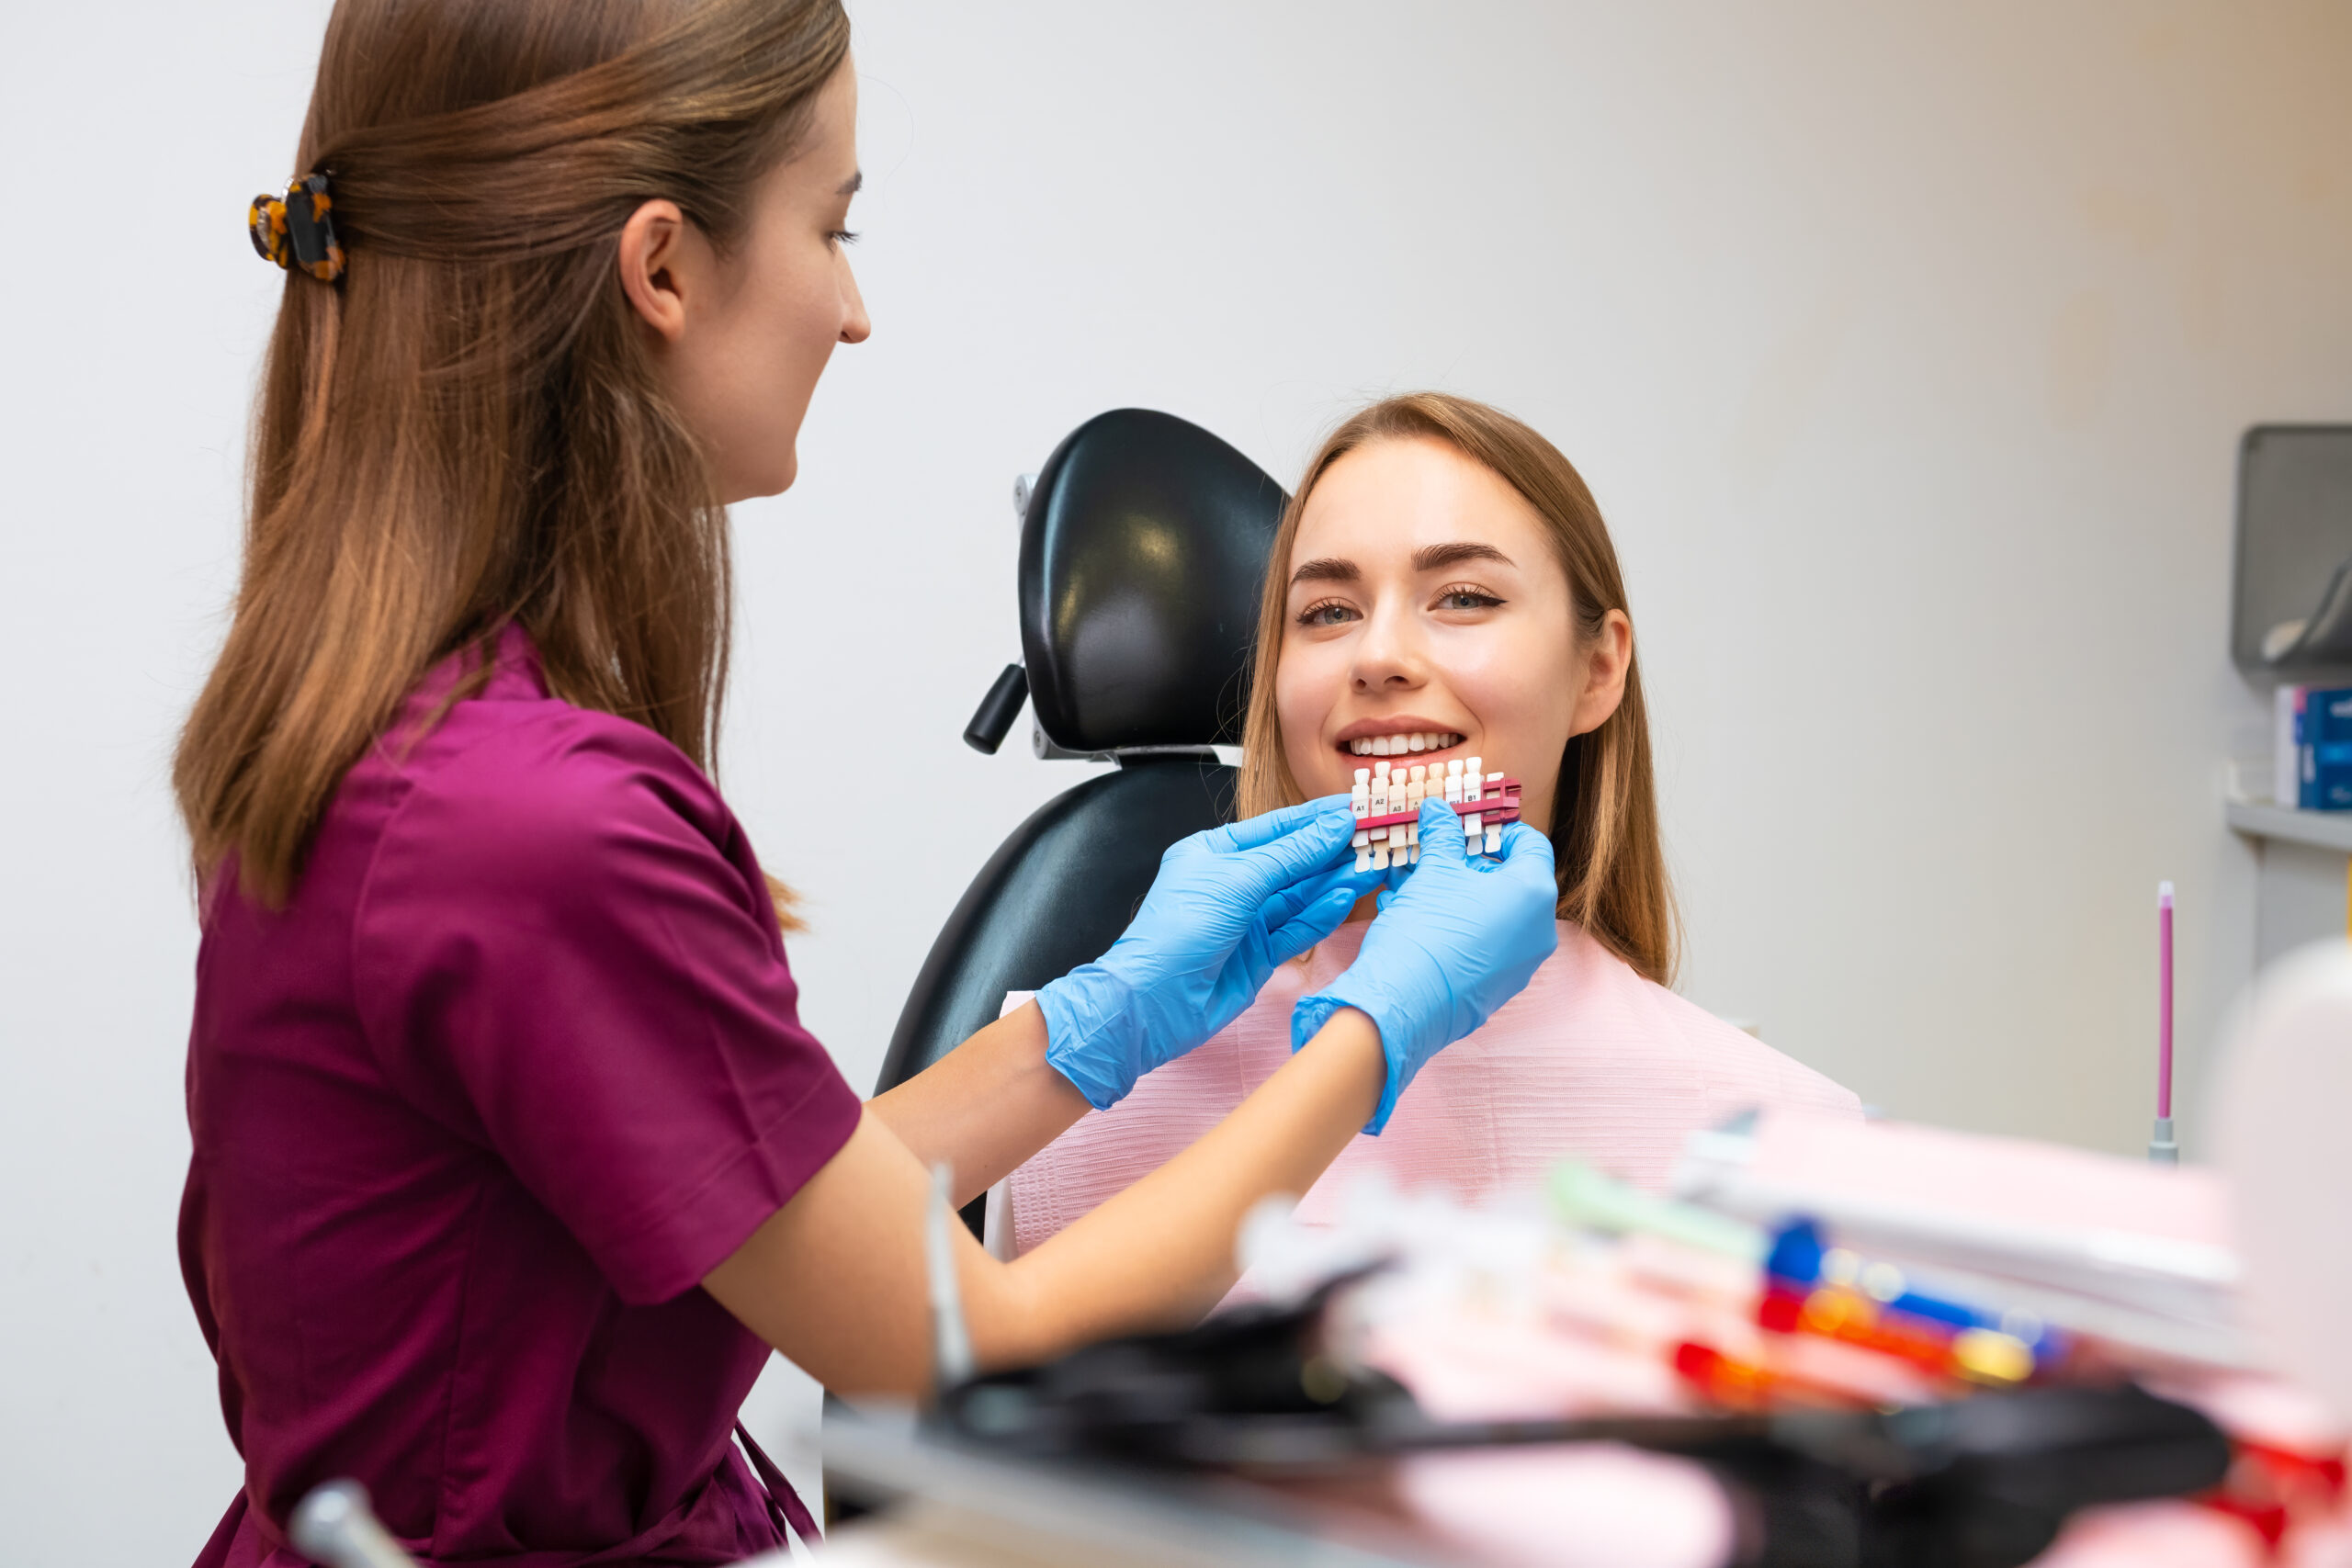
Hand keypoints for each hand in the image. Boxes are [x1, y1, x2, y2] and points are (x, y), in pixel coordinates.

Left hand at [1037, 796, 1379, 1109]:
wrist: (1154, 1003)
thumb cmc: (1177, 932)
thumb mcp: (1237, 881)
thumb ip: (1291, 854)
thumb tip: (1334, 826)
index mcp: (1215, 852)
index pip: (1277, 828)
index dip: (1317, 819)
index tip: (1356, 808)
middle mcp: (1233, 883)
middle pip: (1294, 861)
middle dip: (1333, 850)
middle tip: (1377, 837)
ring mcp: (1247, 920)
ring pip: (1301, 895)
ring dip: (1335, 881)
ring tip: (1374, 865)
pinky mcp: (1260, 954)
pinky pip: (1298, 927)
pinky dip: (1322, 913)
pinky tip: (1346, 896)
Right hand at [1290, 797, 1557, 1131]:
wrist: (1402, 1007)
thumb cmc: (1425, 933)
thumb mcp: (1432, 871)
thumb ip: (1442, 836)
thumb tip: (1439, 810)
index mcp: (1533, 893)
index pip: (1530, 844)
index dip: (1497, 829)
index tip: (1466, 827)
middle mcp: (1538, 931)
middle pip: (1507, 880)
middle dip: (1463, 864)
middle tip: (1429, 855)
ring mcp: (1520, 965)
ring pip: (1489, 914)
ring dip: (1451, 894)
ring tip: (1407, 885)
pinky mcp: (1496, 988)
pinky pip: (1481, 944)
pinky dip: (1453, 926)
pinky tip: (1411, 918)